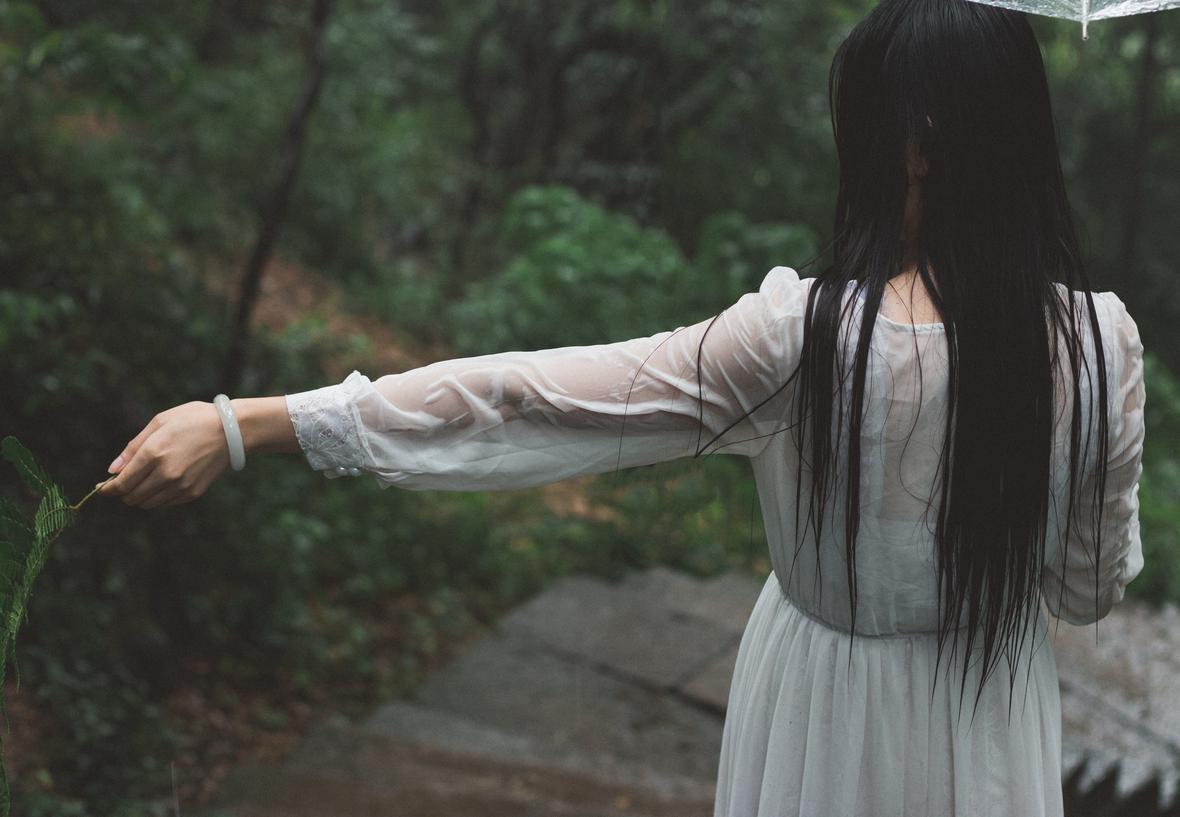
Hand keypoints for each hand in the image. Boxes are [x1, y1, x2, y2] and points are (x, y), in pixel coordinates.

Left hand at [97, 401, 231, 508]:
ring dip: (139, 497)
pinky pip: (165, 503)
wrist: (232, 430)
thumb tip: (112, 470)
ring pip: (147, 504)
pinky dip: (157, 498)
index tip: (102, 487)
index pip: (121, 483)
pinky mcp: (193, 493)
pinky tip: (160, 483)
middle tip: (121, 484)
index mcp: (154, 453)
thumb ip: (133, 447)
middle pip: (132, 497)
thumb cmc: (194, 419)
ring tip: (141, 483)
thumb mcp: (160, 422)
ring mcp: (180, 486)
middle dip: (122, 493)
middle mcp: (165, 474)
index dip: (107, 488)